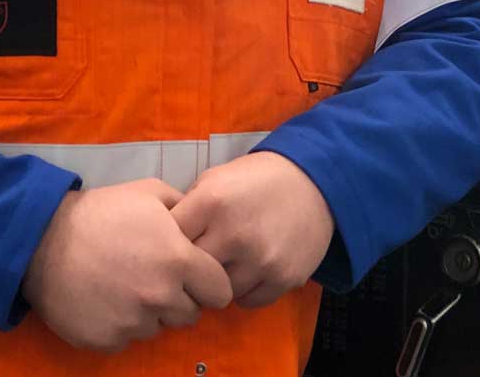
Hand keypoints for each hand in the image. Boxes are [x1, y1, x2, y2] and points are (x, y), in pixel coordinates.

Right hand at [23, 178, 232, 352]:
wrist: (42, 240)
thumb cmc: (101, 212)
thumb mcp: (150, 194)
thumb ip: (186, 209)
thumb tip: (204, 223)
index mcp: (178, 261)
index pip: (220, 292)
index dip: (209, 283)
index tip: (194, 276)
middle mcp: (160, 297)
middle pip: (190, 314)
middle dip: (180, 298)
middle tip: (154, 278)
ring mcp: (132, 322)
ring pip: (158, 328)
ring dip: (150, 312)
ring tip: (125, 284)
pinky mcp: (106, 340)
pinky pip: (127, 339)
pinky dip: (121, 324)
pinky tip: (106, 299)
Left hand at [171, 152, 334, 308]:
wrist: (315, 181)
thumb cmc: (257, 179)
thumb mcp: (215, 178)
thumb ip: (189, 208)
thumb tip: (163, 240)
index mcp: (211, 202)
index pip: (169, 240)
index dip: (167, 245)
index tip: (172, 247)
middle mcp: (233, 233)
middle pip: (190, 272)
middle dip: (190, 270)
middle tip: (195, 264)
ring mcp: (260, 259)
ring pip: (219, 292)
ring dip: (219, 283)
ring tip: (227, 264)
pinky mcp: (284, 278)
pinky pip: (248, 301)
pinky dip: (245, 291)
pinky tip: (249, 271)